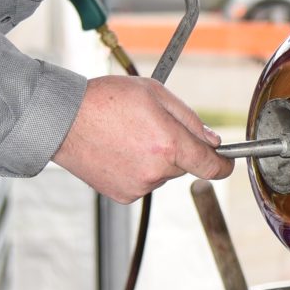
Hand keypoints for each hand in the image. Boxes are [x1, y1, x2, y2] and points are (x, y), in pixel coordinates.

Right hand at [50, 75, 231, 202]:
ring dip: (155, 159)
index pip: (211, 166)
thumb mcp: (154, 93)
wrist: (63, 121)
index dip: (224, 165)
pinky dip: (138, 169)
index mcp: (169, 143)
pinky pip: (143, 182)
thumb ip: (189, 118)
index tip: (227, 162)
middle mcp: (157, 170)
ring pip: (162, 173)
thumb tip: (212, 140)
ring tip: (127, 137)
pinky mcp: (123, 195)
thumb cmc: (106, 100)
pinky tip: (118, 151)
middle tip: (151, 128)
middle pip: (184, 165)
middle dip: (177, 149)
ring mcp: (139, 186)